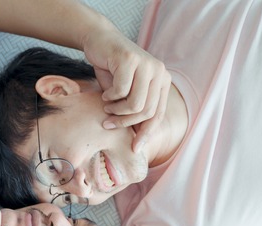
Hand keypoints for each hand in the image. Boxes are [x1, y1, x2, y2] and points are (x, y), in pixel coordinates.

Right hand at [83, 27, 170, 151]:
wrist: (99, 41)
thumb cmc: (111, 70)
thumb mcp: (126, 94)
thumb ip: (134, 111)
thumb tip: (138, 143)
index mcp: (162, 81)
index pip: (158, 115)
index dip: (146, 134)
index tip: (134, 148)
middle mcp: (159, 72)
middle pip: (146, 112)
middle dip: (125, 123)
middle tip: (109, 124)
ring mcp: (146, 64)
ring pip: (135, 104)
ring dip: (116, 111)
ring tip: (106, 107)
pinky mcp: (130, 59)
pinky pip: (121, 91)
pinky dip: (109, 96)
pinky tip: (104, 92)